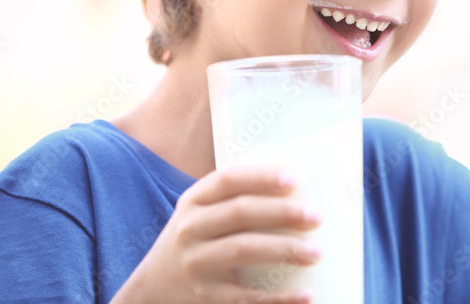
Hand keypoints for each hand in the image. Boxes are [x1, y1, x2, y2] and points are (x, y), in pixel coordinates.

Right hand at [110, 166, 321, 302]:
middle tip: (316, 216)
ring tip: (315, 252)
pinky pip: (246, 297)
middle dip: (281, 212)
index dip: (260, 177)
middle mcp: (191, 228)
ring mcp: (196, 263)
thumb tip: (298, 186)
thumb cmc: (196, 239)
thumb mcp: (200, 212)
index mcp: (193, 201)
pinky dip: (278, 298)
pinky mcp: (206, 295)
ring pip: (242, 250)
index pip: (227, 180)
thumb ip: (234, 198)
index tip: (294, 180)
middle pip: (240, 213)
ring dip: (283, 249)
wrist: (154, 286)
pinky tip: (306, 294)